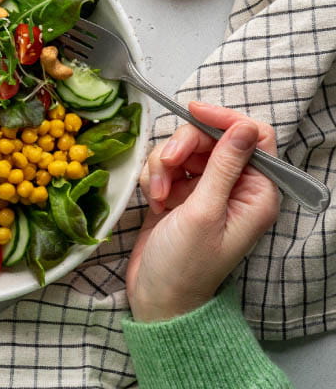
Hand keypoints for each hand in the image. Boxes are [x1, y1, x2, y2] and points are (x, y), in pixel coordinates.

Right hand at [125, 102, 280, 321]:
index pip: (253, 137)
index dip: (224, 120)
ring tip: (158, 195)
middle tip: (168, 166)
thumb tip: (244, 127)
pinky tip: (154, 200)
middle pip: (211, 138)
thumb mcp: (205, 212)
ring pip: (184, 149)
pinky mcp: (179, 193)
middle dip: (184, 147)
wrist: (156, 297)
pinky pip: (166, 165)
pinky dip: (155, 176)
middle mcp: (234, 187)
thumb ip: (223, 166)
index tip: (193, 112)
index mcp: (256, 193)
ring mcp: (205, 189)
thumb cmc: (185, 265)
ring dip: (164, 165)